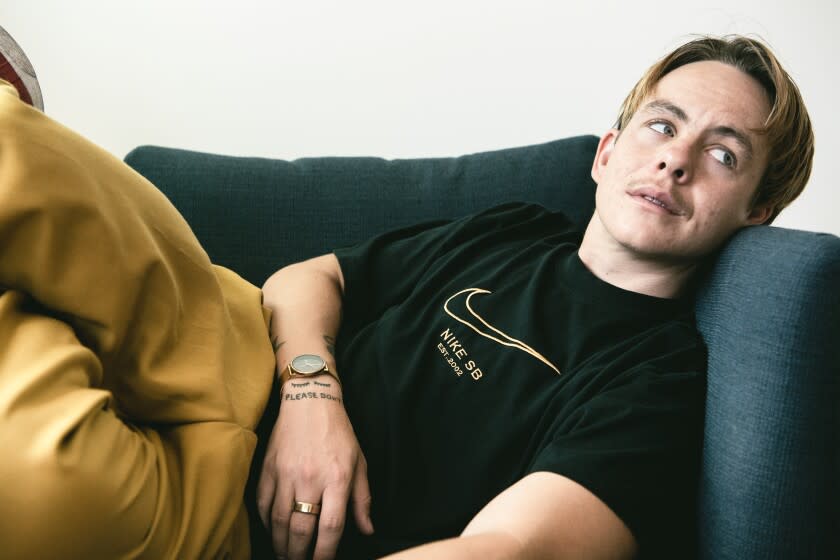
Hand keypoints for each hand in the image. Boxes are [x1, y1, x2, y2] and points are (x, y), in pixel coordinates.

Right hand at [256, 378, 373, 558]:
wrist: (309, 400)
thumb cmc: (339, 432)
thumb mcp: (360, 462)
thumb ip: (362, 499)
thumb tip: (367, 529)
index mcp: (337, 477)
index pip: (331, 526)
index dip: (326, 552)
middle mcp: (310, 478)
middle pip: (301, 530)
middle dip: (299, 555)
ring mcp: (286, 473)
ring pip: (279, 521)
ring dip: (280, 544)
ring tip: (285, 555)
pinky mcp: (268, 468)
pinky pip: (263, 503)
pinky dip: (266, 522)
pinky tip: (272, 530)